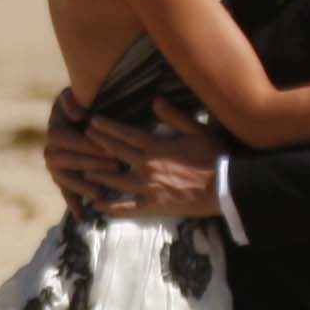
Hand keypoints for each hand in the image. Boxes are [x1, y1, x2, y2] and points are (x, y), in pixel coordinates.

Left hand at [43, 101, 223, 220]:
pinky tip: (98, 207)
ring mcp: (149, 188)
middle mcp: (148, 166)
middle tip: (83, 139)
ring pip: (117, 181)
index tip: (93, 121)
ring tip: (85, 172)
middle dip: (98, 145)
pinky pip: (128, 208)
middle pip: (117, 153)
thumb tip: (155, 100)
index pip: (126, 134)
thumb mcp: (197, 130)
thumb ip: (174, 116)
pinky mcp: (154, 206)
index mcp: (157, 146)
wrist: (226, 187)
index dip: (108, 127)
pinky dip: (112, 208)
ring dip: (100, 175)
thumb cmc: (215, 156)